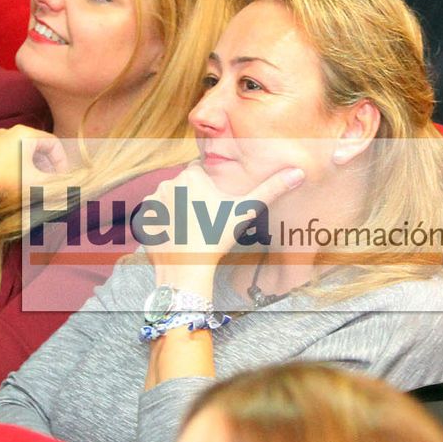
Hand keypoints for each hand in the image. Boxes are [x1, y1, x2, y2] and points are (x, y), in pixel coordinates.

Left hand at [0, 123, 62, 193]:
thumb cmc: (4, 179)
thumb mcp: (34, 183)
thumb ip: (55, 184)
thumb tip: (69, 187)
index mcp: (25, 133)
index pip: (53, 143)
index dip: (62, 161)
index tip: (63, 177)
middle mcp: (10, 131)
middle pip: (38, 145)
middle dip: (48, 164)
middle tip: (51, 181)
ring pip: (22, 150)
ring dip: (33, 166)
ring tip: (34, 183)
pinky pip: (8, 154)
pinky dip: (17, 165)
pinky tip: (15, 181)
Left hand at [142, 163, 303, 294]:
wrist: (187, 269)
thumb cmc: (216, 238)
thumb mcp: (245, 211)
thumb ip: (271, 189)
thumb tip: (299, 172)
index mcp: (192, 175)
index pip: (202, 173)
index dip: (211, 189)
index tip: (216, 207)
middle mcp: (168, 182)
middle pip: (186, 186)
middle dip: (194, 198)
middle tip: (205, 221)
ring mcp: (152, 200)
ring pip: (170, 198)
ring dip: (178, 209)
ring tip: (191, 229)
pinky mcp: (143, 218)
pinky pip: (156, 214)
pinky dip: (164, 222)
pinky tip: (176, 235)